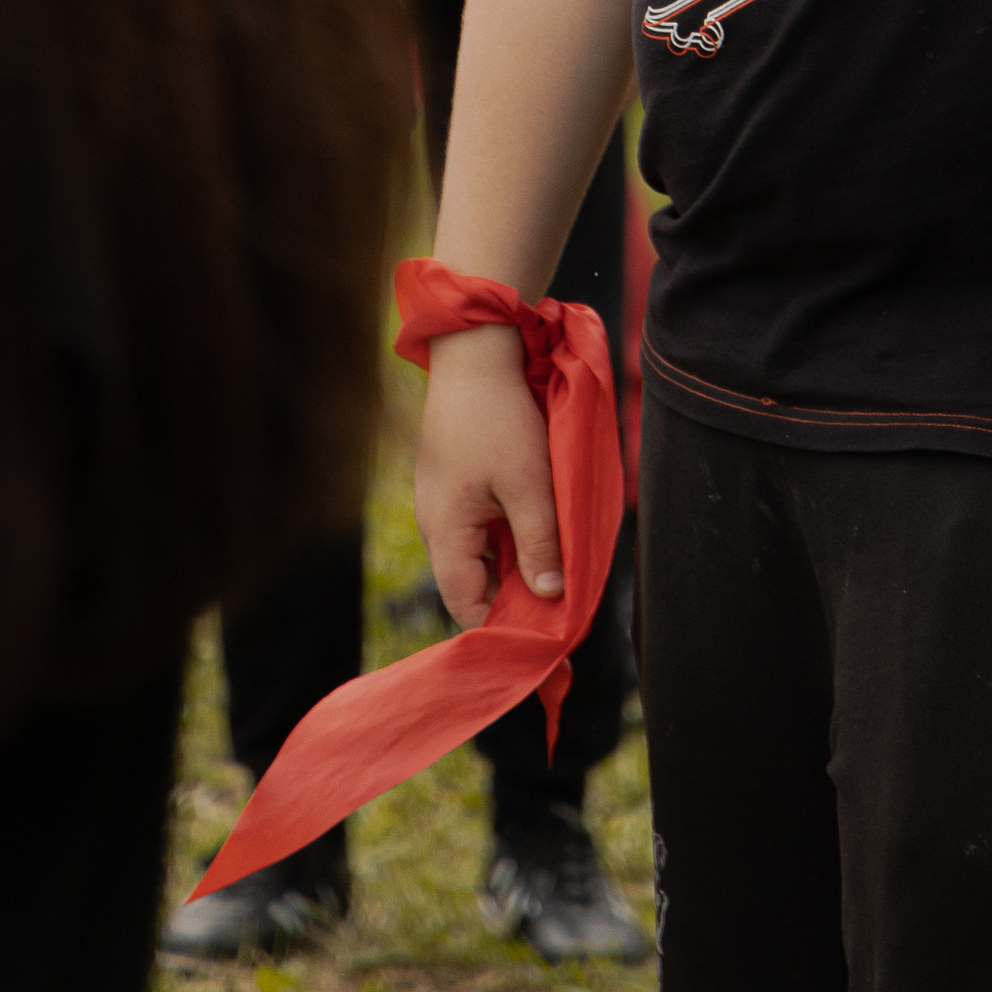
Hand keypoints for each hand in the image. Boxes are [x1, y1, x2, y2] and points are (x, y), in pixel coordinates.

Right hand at [412, 322, 563, 627]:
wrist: (474, 353)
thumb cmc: (501, 420)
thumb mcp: (529, 485)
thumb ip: (539, 544)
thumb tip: (550, 598)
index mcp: (444, 532)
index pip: (466, 605)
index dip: (502, 628)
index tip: (544, 638)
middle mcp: (434, 523)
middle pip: (470, 582)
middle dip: (512, 599)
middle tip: (557, 609)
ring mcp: (440, 500)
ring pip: (477, 553)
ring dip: (512, 564)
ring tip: (553, 572)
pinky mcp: (452, 480)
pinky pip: (477, 526)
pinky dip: (505, 537)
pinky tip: (536, 530)